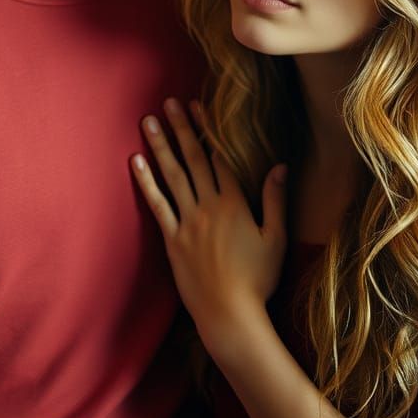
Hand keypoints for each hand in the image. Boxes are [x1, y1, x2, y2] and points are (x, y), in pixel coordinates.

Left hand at [131, 98, 287, 355]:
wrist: (230, 314)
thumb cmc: (258, 280)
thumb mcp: (275, 238)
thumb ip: (276, 200)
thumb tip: (281, 166)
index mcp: (234, 204)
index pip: (219, 157)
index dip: (207, 130)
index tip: (197, 106)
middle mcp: (208, 207)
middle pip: (193, 159)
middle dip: (181, 128)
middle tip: (168, 102)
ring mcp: (187, 222)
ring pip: (172, 176)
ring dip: (160, 146)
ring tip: (149, 121)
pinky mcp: (171, 240)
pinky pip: (156, 204)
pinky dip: (146, 182)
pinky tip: (136, 161)